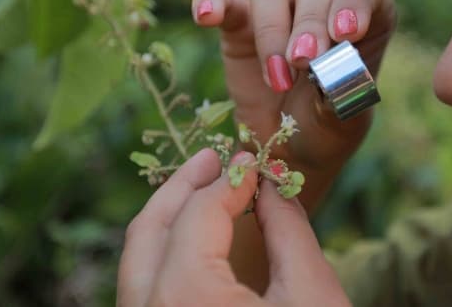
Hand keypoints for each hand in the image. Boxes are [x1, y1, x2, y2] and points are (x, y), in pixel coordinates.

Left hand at [117, 149, 349, 306]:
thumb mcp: (313, 293)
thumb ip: (288, 230)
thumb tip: (270, 185)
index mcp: (185, 297)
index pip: (199, 216)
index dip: (229, 180)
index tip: (255, 162)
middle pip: (148, 233)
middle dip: (182, 189)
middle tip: (213, 159)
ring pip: (138, 264)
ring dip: (169, 221)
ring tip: (203, 189)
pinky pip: (145, 290)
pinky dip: (166, 257)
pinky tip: (196, 240)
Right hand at [191, 0, 396, 175]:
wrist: (285, 150)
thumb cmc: (325, 128)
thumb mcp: (343, 121)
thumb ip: (342, 97)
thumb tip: (329, 78)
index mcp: (365, 20)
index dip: (357, 3)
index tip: (346, 32)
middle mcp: (324, 3)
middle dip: (310, 25)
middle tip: (304, 63)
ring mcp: (280, 8)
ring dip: (272, 26)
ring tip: (276, 76)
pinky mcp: (239, 20)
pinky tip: (205, 17)